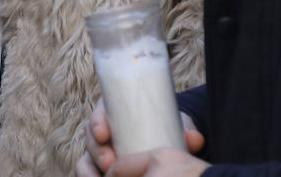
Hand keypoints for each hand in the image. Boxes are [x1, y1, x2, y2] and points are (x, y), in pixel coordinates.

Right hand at [77, 98, 203, 175]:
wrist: (167, 138)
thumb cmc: (166, 125)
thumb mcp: (175, 123)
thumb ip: (185, 129)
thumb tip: (195, 139)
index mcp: (116, 110)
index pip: (99, 112)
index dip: (97, 122)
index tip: (103, 133)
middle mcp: (104, 130)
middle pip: (90, 138)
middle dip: (97, 152)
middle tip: (110, 163)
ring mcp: (100, 151)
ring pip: (86, 160)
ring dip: (90, 171)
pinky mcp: (100, 168)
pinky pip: (88, 174)